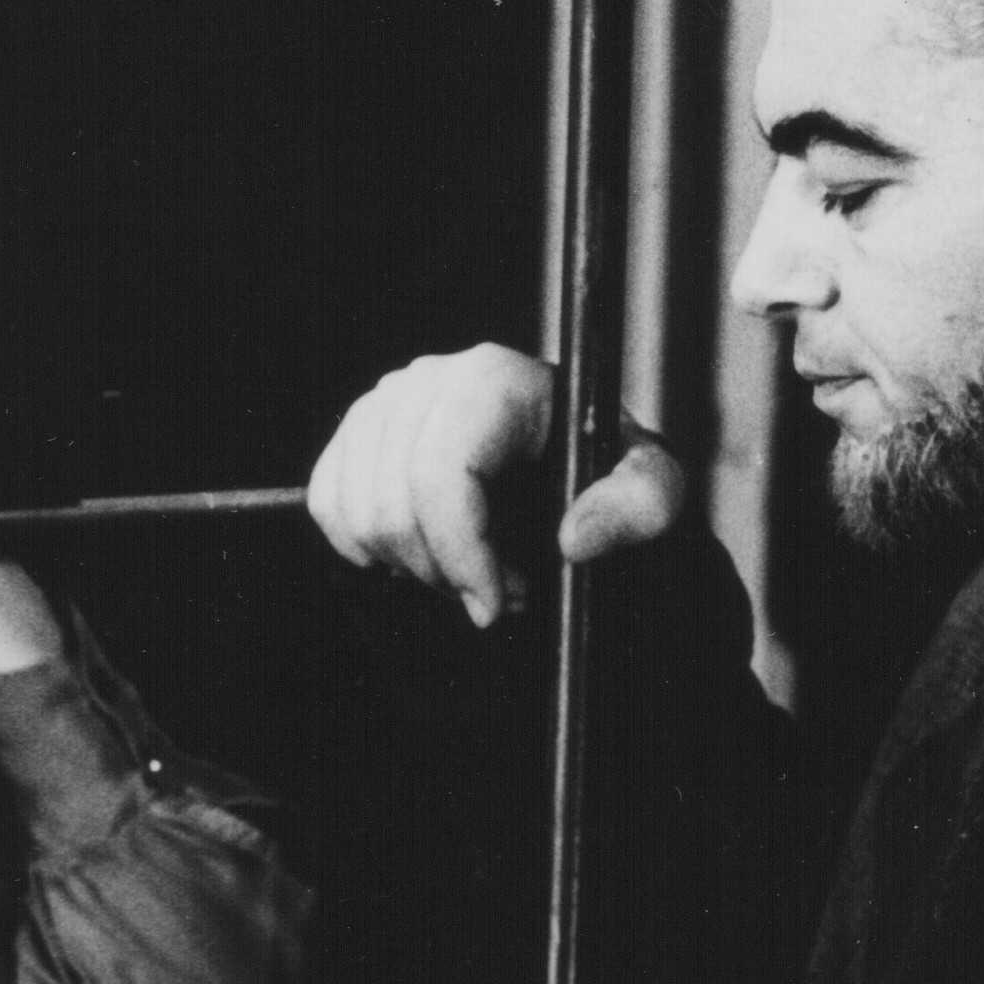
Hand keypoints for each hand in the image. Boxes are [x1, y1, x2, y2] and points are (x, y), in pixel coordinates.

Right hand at [303, 342, 685, 626]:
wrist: (571, 469)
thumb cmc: (608, 476)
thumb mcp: (652, 491)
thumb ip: (638, 507)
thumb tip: (574, 536)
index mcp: (496, 379)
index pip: (442, 472)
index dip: (460, 551)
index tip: (494, 605)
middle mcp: (431, 378)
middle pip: (393, 499)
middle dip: (442, 568)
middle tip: (495, 591)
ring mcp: (385, 402)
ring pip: (357, 508)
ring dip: (411, 563)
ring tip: (470, 568)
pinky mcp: (356, 434)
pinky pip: (330, 502)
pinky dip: (365, 546)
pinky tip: (422, 553)